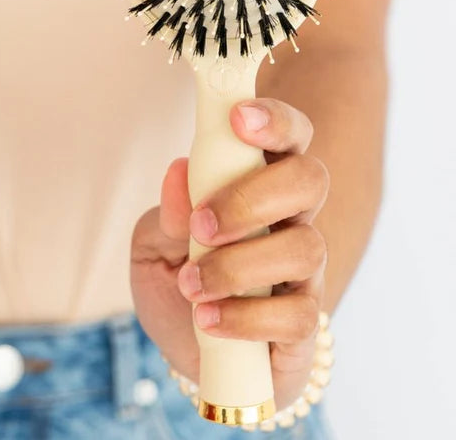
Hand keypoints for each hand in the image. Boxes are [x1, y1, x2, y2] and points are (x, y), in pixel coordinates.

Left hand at [131, 98, 328, 408]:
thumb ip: (166, 213)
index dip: (273, 119)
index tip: (237, 118)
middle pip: (308, 180)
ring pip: (304, 248)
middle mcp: (291, 217)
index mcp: (258, 180)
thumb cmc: (175, 275)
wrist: (184, 344)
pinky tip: (208, 318)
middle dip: (252, 197)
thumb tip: (178, 173)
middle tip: (202, 225)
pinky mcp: (304, 323)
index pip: (288, 133)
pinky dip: (246, 318)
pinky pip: (298, 316)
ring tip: (190, 284)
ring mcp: (304, 270)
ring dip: (238, 265)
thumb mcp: (152, 242)